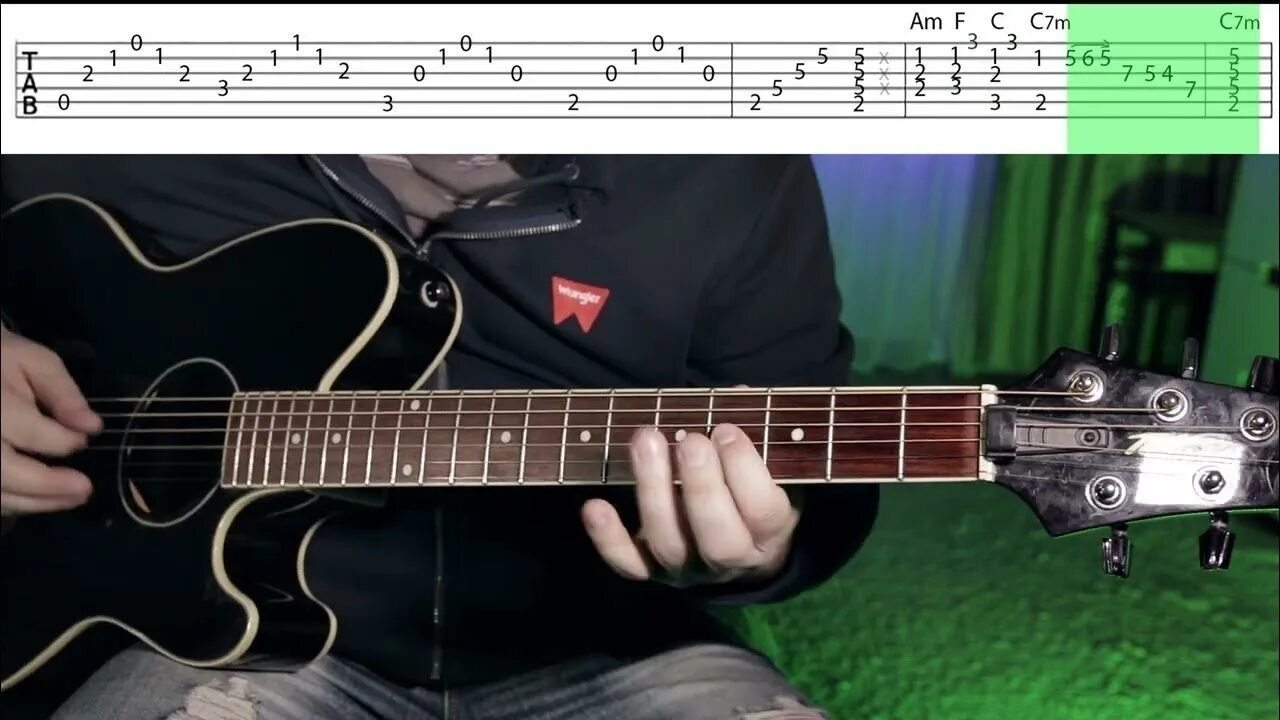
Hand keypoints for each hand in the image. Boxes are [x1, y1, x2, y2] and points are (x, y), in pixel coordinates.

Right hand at [1, 327, 100, 515]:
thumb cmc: (0, 358)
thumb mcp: (34, 361)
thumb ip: (63, 393)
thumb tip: (92, 427)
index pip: (28, 431)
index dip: (61, 441)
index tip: (83, 441)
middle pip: (4, 471)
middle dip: (47, 485)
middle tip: (85, 489)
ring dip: (34, 502)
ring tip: (73, 499)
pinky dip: (14, 502)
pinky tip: (41, 499)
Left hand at [582, 421, 800, 587]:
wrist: (740, 547)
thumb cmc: (753, 489)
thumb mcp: (771, 464)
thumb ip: (757, 431)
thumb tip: (737, 393)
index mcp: (770, 533)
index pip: (763, 511)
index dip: (745, 471)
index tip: (725, 430)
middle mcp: (731, 559)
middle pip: (719, 539)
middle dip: (702, 486)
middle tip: (690, 441)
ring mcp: (689, 568)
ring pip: (669, 544)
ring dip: (653, 492)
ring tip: (645, 441)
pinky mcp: (652, 570)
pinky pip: (628, 564)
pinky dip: (608, 539)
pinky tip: (595, 506)